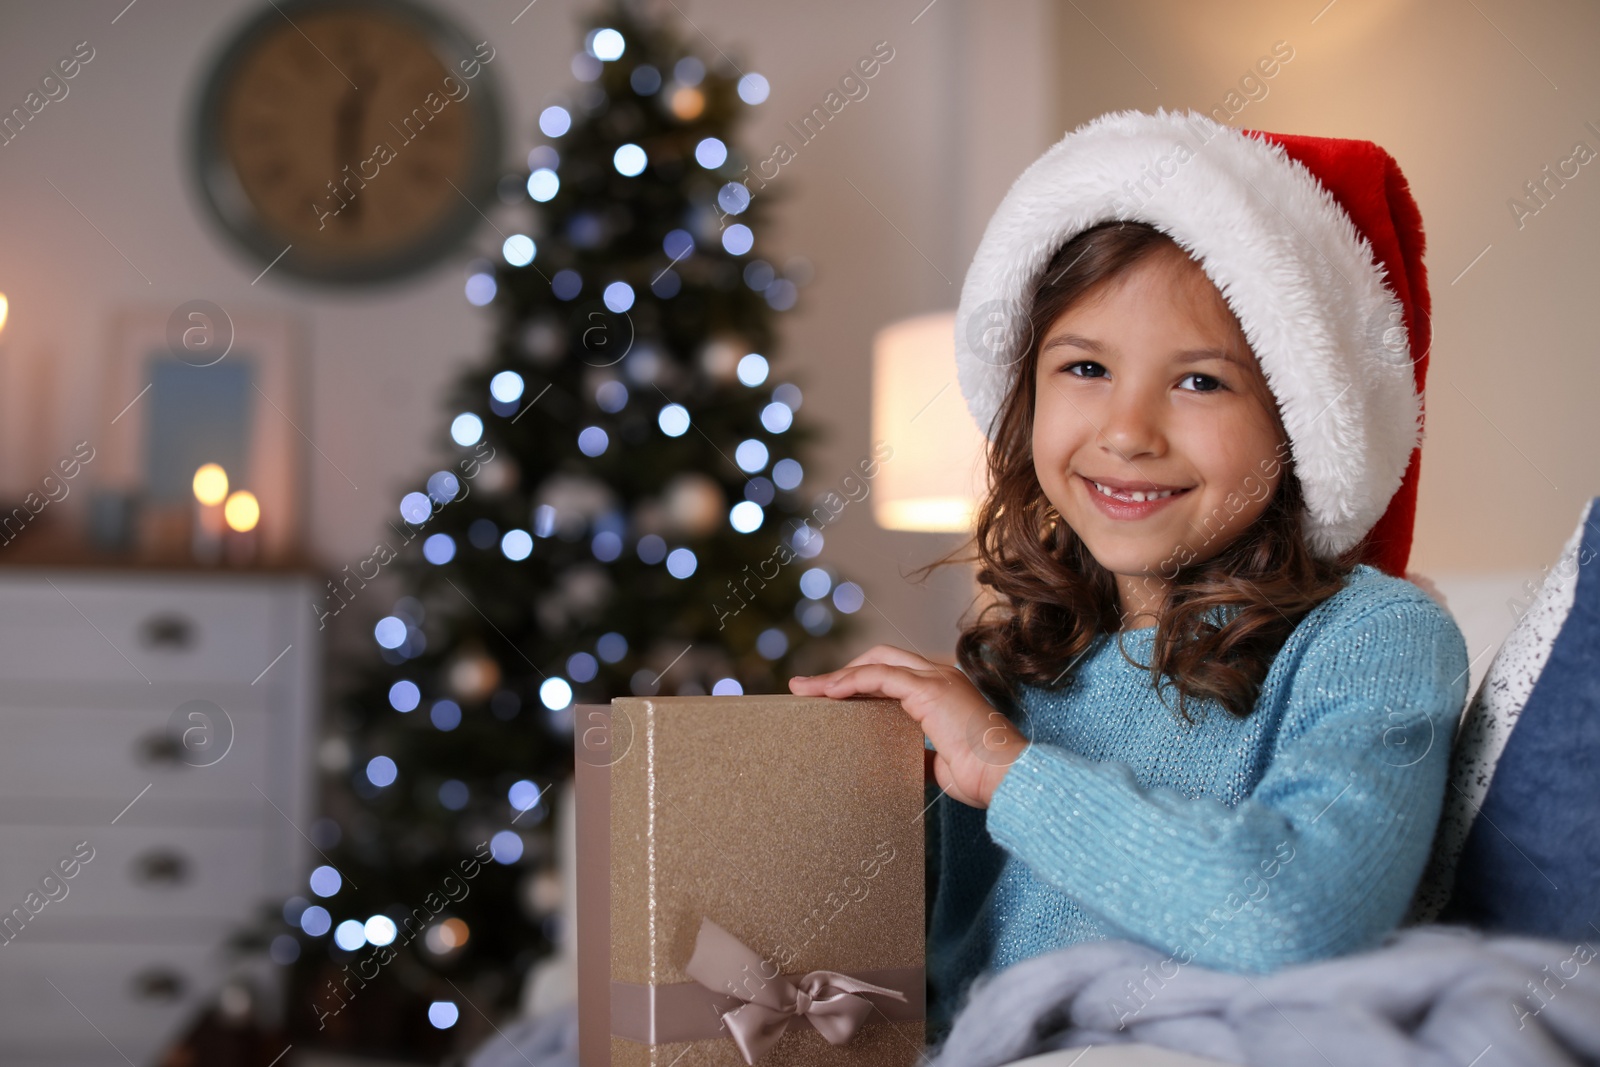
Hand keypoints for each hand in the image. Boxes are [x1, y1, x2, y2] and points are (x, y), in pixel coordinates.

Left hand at [789, 645, 1028, 808]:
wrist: (1006, 779)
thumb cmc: (981, 777)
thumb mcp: (939, 764)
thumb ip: (916, 755)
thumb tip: (896, 764)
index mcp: (944, 691)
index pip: (894, 675)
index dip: (860, 681)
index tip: (828, 698)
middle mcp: (940, 677)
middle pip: (880, 659)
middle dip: (841, 673)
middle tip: (807, 691)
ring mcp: (936, 679)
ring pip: (874, 664)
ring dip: (835, 677)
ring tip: (804, 691)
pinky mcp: (929, 689)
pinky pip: (879, 676)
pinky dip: (849, 681)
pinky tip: (827, 693)